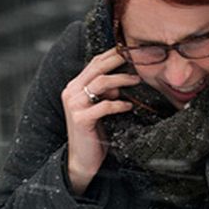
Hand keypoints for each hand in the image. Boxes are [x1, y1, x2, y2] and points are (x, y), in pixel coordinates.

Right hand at [62, 49, 140, 193]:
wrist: (82, 160)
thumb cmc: (93, 133)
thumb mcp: (99, 109)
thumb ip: (105, 94)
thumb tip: (119, 85)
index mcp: (75, 86)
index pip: (94, 63)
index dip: (112, 54)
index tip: (130, 49)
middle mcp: (71, 92)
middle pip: (97, 67)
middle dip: (118, 59)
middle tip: (137, 56)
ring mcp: (74, 105)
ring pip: (101, 83)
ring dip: (121, 80)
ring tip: (137, 80)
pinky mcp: (81, 119)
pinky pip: (104, 106)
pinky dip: (119, 104)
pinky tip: (128, 106)